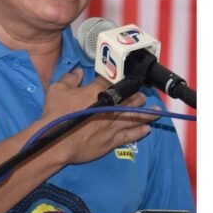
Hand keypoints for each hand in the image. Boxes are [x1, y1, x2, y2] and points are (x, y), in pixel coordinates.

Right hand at [39, 68, 156, 165]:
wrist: (57, 141)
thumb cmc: (56, 115)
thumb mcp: (57, 90)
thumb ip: (70, 78)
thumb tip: (79, 71)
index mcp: (97, 92)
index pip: (111, 81)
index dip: (117, 78)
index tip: (122, 78)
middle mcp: (110, 107)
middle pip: (130, 99)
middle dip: (138, 96)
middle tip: (143, 96)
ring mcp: (113, 124)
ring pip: (134, 117)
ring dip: (146, 113)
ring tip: (156, 111)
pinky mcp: (111, 140)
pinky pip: (130, 135)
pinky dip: (139, 132)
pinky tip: (147, 129)